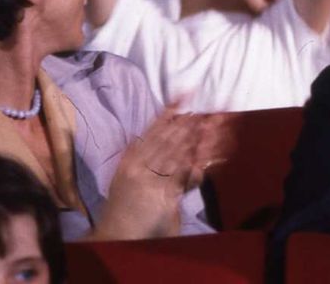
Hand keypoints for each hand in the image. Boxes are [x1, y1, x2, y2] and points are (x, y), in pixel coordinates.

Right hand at [98, 106, 228, 239]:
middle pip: (169, 138)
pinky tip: (207, 152)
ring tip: (214, 122)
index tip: (185, 95)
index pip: (153, 129)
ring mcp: (149, 180)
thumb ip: (137, 155)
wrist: (116, 234)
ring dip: (197, 137)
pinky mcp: (160, 196)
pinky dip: (195, 163)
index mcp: (131, 158)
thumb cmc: (123, 205)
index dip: (170, 111)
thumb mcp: (125, 175)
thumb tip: (146, 136)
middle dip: (191, 121)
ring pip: (177, 153)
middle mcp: (138, 166)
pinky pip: (181, 177)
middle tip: (210, 108)